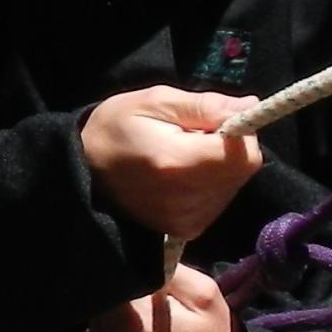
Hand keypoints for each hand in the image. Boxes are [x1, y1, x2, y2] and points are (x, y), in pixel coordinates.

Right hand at [78, 86, 260, 240]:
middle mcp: (187, 199)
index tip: (210, 122)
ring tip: (180, 157)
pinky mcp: (186, 230)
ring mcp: (187, 220)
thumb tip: (250, 107)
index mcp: (178, 164)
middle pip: (241, 171)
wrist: (81, 174)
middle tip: (189, 137)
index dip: (238, 133)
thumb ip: (206, 106)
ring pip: (232, 186)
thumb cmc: (115, 129)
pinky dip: (208, 184)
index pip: (244, 155)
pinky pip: (218, 201)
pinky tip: (179, 177)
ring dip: (217, 167)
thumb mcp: (154, 101)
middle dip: (227, 149)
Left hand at [88, 262, 241, 331]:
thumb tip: (134, 253)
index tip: (143, 274)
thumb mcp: (203, 294)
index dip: (126, 272)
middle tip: (147, 297)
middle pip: (101, 300)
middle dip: (120, 293)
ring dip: (114, 314)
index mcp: (134, 325)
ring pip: (97, 319)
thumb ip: (166, 270)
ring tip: (144, 318)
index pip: (112, 281)